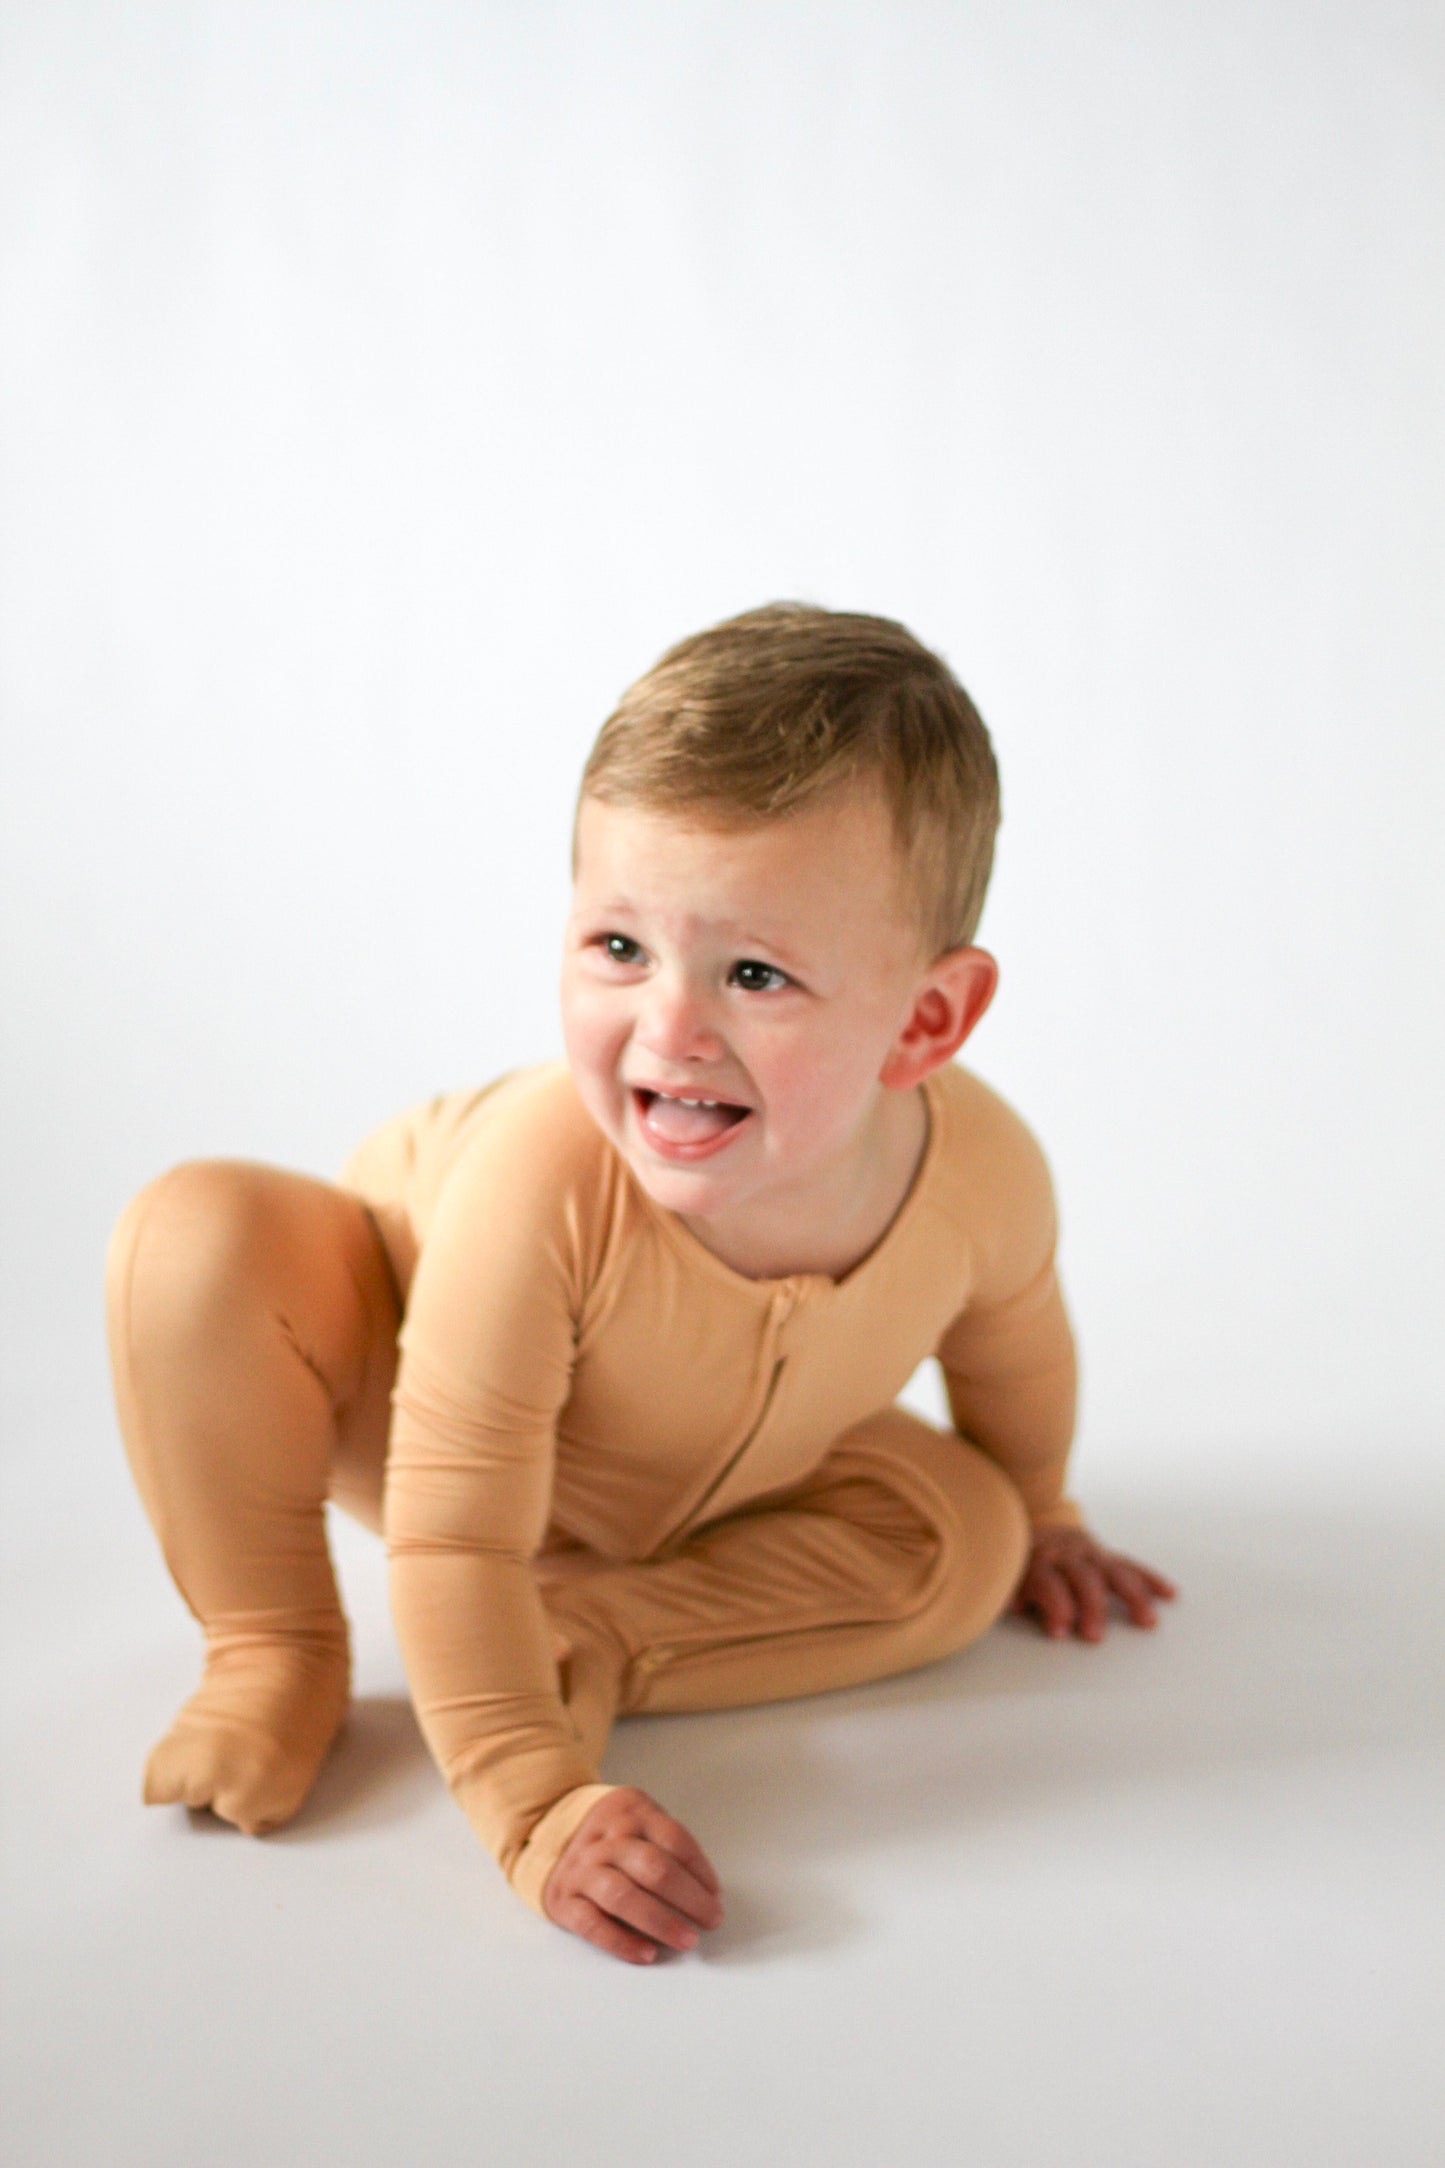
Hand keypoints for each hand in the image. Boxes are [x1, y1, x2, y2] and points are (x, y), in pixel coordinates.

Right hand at [542, 1785, 723, 1964]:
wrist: (549, 1836)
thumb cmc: (612, 1838)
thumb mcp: (639, 1820)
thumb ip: (668, 1845)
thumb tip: (707, 1890)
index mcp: (629, 1813)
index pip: (673, 1839)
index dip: (700, 1870)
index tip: (716, 1894)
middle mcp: (604, 1839)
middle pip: (652, 1867)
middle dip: (689, 1897)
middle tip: (711, 1919)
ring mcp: (581, 1869)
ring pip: (622, 1896)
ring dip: (660, 1921)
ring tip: (687, 1939)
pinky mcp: (563, 1900)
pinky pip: (593, 1924)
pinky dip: (622, 1942)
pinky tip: (647, 1953)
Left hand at [1010, 1526, 1176, 1642]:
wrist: (1034, 1525)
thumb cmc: (1019, 1563)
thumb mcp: (1007, 1577)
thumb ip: (1013, 1591)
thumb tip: (1016, 1605)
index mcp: (1038, 1560)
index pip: (1047, 1580)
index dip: (1054, 1605)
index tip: (1060, 1631)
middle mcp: (1066, 1554)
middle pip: (1083, 1578)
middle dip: (1091, 1607)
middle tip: (1095, 1636)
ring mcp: (1090, 1554)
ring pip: (1114, 1572)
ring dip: (1132, 1596)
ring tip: (1147, 1620)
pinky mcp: (1106, 1556)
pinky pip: (1130, 1566)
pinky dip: (1150, 1580)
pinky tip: (1169, 1593)